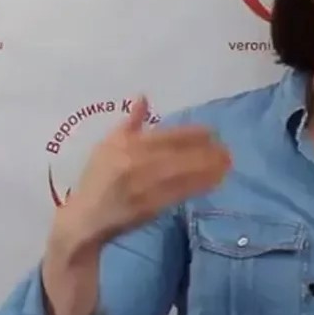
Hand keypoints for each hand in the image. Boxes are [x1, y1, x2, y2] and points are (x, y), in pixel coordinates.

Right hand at [57, 96, 230, 248]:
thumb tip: (143, 96)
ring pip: (183, 173)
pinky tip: (215, 181)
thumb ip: (131, 122)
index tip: (213, 132)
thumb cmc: (98, 178)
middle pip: (180, 154)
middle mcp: (136, 163)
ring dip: (209, 168)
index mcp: (126, 145)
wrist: (85, 218)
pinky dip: (200, 185)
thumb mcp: (107, 145)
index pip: (168, 136)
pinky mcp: (150, 206)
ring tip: (228, 164)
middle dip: (207, 152)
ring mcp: (144, 186)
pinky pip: (180, 193)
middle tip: (228, 150)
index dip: (193, 134)